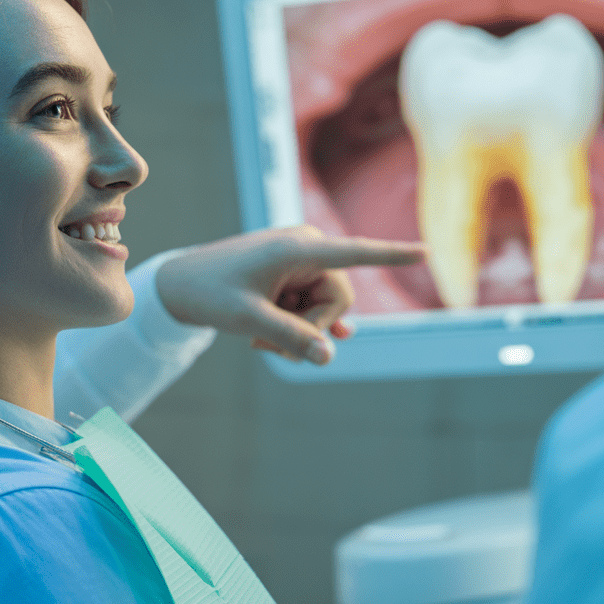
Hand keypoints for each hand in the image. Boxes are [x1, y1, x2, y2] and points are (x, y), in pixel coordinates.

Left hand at [155, 226, 424, 364]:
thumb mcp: (247, 320)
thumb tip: (330, 356)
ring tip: (260, 339)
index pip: (355, 252)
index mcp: (299, 247)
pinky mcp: (294, 274)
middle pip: (339, 300)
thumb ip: (290, 338)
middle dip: (312, 328)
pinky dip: (301, 325)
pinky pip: (315, 307)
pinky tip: (326, 344)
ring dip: (300, 330)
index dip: (392, 255)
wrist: (178, 285)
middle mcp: (307, 247)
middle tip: (267, 344)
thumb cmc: (209, 293)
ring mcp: (301, 260)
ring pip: (327, 308)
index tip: (426, 251)